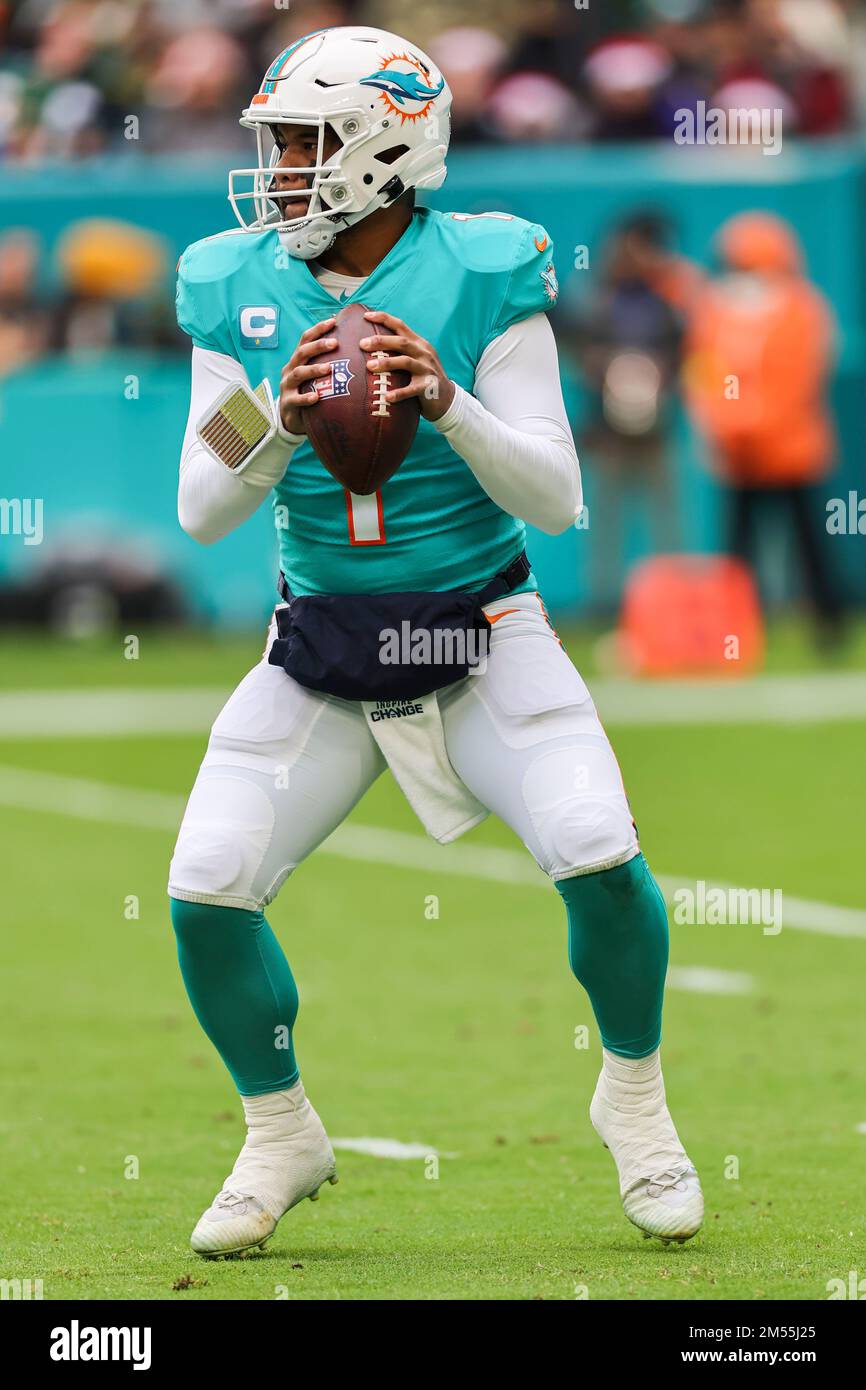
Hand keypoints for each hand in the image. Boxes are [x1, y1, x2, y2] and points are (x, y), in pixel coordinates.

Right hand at [279, 316, 337, 435]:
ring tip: (329, 368)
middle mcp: (290, 369)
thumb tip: (354, 350)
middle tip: (335, 343)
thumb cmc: (308, 392)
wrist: (290, 418)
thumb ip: (328, 364)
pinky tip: (316, 397)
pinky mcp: (287, 403)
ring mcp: (287, 386)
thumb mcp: (315, 376)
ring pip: (298, 374)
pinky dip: (305, 398)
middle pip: (302, 353)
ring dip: (314, 370)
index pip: (305, 339)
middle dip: (318, 346)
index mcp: (298, 360)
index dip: (318, 329)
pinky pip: (296, 400)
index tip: (333, 321)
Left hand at [360, 311, 455, 421]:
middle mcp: (424, 353)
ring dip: (387, 363)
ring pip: (406, 362)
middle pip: (401, 342)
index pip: (401, 326)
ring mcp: (427, 369)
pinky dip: (399, 393)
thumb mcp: (416, 360)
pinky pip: (412, 389)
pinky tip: (387, 396)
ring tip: (369, 366)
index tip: (366, 316)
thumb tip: (371, 346)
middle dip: (381, 341)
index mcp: (419, 344)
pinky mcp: (429, 387)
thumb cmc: (423, 378)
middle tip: (362, 344)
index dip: (384, 318)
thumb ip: (399, 352)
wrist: (447, 399)